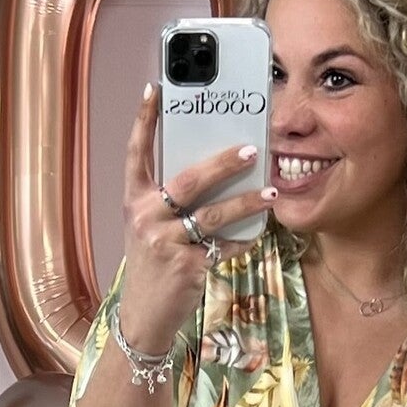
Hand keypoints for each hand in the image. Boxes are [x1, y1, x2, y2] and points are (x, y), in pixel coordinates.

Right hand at [117, 82, 274, 350]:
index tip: (155, 89)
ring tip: (271, 192)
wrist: (143, 317)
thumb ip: (170, 203)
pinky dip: (244, 240)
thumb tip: (214, 172)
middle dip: (223, 163)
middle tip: (252, 149)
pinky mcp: (186, 267)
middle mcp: (146, 217)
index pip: (136, 154)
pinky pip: (224, 247)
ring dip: (247, 202)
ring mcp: (165, 243)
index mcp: (134, 202)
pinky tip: (259, 231)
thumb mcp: (149, 229)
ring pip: (214, 214)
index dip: (144, 120)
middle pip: (189, 180)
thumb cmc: (153, 267)